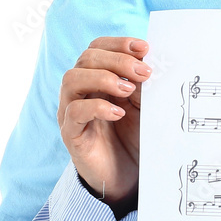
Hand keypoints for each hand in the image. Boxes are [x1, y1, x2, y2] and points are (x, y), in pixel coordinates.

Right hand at [57, 36, 149, 206]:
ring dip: (103, 78)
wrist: (128, 176)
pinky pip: (74, 112)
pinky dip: (97, 107)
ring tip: (128, 90)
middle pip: (86, 58)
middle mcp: (80, 91)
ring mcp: (72, 111)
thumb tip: (150, 59)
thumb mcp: (144, 104)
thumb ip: (143, 83)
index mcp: (96, 78)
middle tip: (144, 72)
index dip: (118, 43)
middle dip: (117, 60)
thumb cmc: (134, 136)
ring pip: (71, 79)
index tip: (144, 48)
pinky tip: (119, 113)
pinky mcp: (71, 134)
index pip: (97, 48)